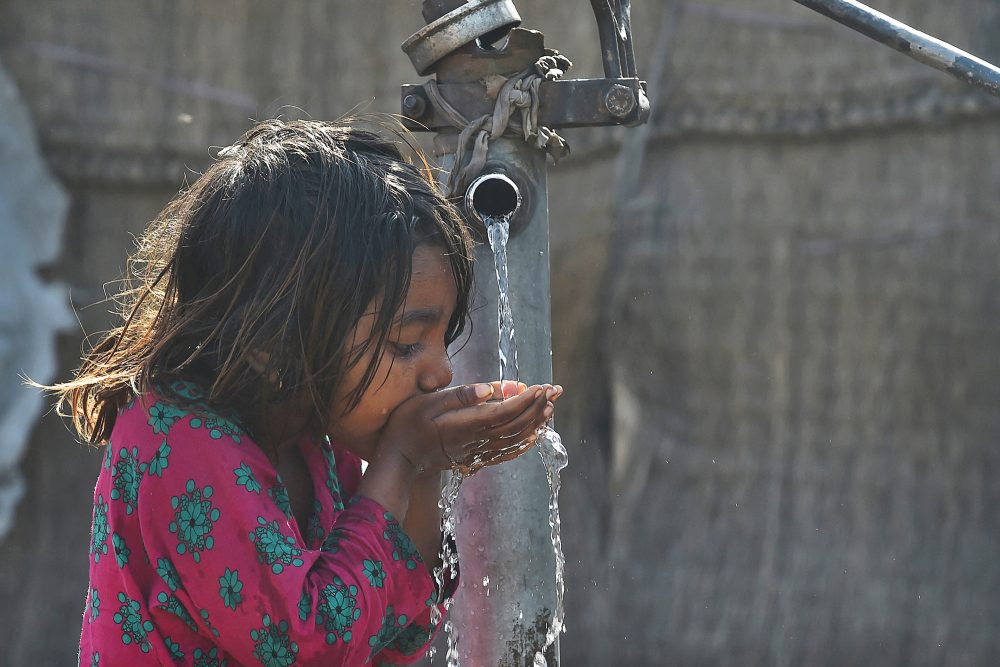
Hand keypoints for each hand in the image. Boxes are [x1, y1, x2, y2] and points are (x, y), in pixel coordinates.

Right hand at [376, 380, 561, 474]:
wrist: (399, 459)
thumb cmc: (409, 424)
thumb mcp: (428, 402)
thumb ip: (460, 396)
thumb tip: (491, 389)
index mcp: (466, 424)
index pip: (505, 411)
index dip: (526, 399)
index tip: (542, 386)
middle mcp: (476, 440)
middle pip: (515, 424)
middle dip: (538, 407)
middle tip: (555, 391)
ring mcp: (477, 452)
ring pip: (514, 438)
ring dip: (535, 423)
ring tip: (550, 408)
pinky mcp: (475, 459)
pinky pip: (506, 453)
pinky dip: (524, 443)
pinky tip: (534, 436)